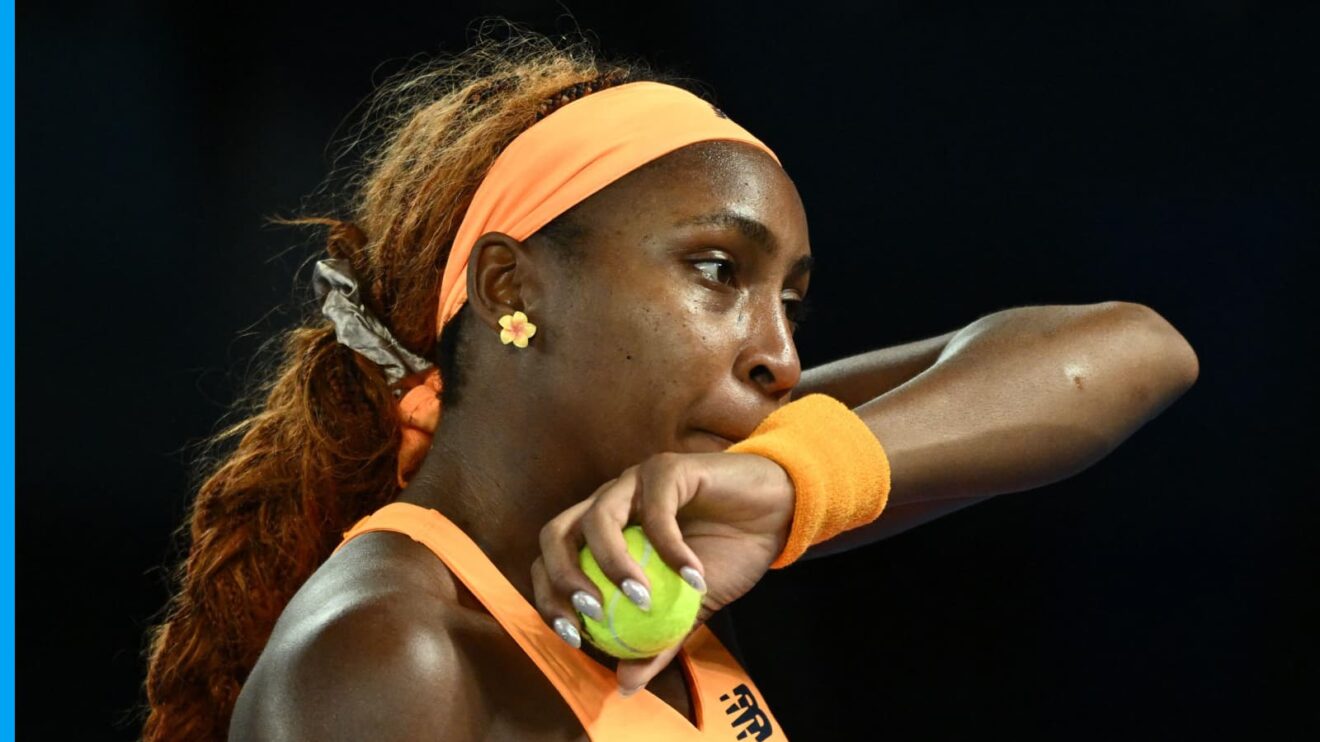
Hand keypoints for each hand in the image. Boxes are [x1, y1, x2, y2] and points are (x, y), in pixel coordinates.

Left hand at [531, 451, 794, 696]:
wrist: (774, 516)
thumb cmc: (726, 556)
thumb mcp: (689, 611)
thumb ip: (657, 642)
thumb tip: (626, 685)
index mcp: (601, 534)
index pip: (552, 561)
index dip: (550, 598)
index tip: (574, 636)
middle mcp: (609, 503)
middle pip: (556, 533)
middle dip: (563, 578)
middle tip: (592, 615)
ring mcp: (634, 482)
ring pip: (598, 516)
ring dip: (613, 564)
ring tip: (642, 600)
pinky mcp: (667, 468)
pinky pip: (656, 508)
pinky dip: (670, 547)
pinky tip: (693, 577)